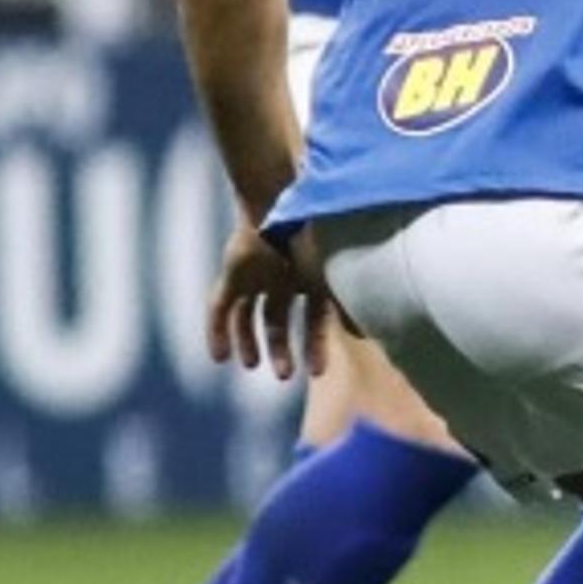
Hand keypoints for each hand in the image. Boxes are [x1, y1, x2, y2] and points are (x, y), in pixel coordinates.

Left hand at [206, 221, 341, 381]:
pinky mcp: (233, 274)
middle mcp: (282, 279)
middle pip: (277, 321)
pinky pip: (220, 308)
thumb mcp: (337, 277)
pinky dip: (217, 333)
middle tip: (284, 375)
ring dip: (247, 342)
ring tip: (251, 365)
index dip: (314, 346)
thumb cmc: (317, 240)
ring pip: (248, 316)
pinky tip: (219, 357)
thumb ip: (349, 305)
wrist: (282, 207)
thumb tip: (365, 336)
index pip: (313, 320)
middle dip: (281, 349)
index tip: (316, 371)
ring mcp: (255, 276)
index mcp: (310, 278)